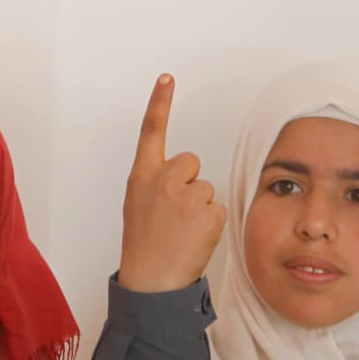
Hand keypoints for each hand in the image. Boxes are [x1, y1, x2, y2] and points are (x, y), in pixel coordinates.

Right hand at [118, 75, 226, 291]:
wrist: (151, 281)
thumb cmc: (145, 244)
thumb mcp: (140, 205)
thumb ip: (157, 183)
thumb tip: (181, 174)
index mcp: (142, 176)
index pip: (151, 131)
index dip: (160, 102)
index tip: (167, 78)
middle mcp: (163, 179)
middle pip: (191, 163)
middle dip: (188, 184)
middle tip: (174, 215)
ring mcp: (186, 195)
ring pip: (206, 189)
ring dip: (200, 208)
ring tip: (182, 231)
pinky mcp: (209, 212)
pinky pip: (218, 207)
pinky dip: (211, 223)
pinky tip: (195, 238)